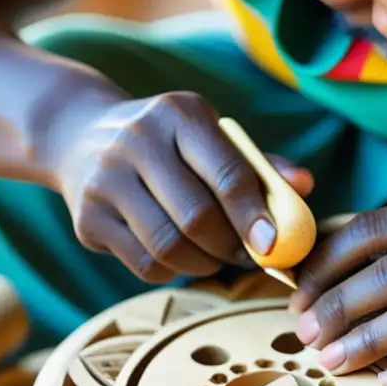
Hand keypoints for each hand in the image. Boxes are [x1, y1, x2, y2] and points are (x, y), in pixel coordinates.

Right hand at [55, 92, 312, 281]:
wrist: (80, 136)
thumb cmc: (169, 145)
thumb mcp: (210, 139)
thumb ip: (258, 165)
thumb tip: (306, 185)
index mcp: (179, 114)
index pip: (227, 173)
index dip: (254, 215)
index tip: (273, 245)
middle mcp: (136, 141)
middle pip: (197, 217)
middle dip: (231, 246)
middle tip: (248, 256)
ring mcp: (104, 180)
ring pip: (169, 246)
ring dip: (204, 264)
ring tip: (215, 256)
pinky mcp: (87, 219)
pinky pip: (144, 264)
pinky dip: (173, 271)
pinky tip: (180, 256)